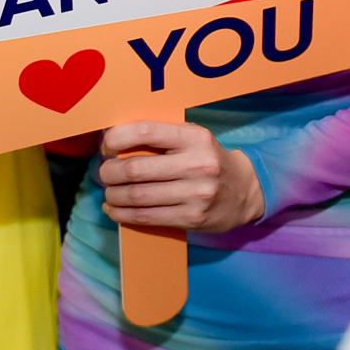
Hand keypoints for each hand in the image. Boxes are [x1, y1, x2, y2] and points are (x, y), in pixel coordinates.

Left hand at [97, 120, 264, 233]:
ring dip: (114, 195)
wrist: (244, 191)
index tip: (107, 146)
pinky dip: (124, 214)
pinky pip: (147, 217)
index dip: (117, 138)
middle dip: (110, 172)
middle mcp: (197, 165)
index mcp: (194, 138)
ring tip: (109, 192)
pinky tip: (115, 209)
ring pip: (138, 196)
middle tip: (104, 173)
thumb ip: (161, 137)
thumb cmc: (207, 160)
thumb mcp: (192, 139)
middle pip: (136, 169)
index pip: (146, 131)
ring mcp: (196, 194)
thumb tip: (114, 139)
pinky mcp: (192, 218)